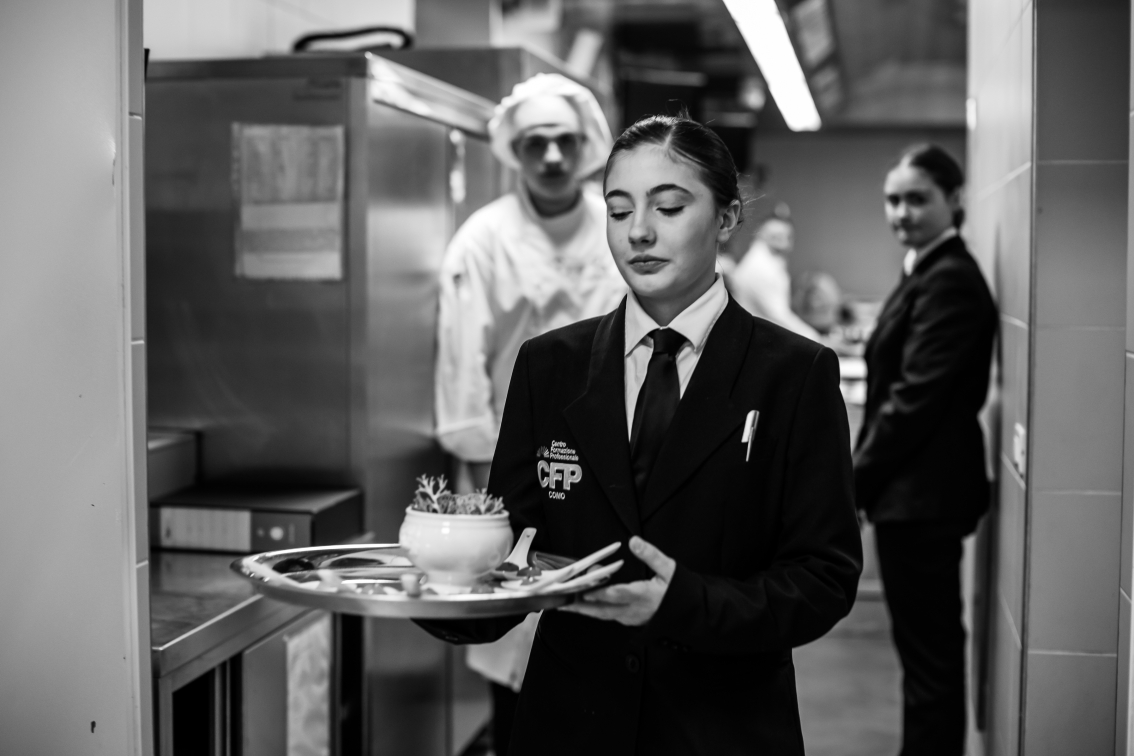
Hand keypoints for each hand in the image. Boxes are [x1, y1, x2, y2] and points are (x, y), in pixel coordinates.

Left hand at [558, 536, 675, 625]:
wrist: (691, 614)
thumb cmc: (681, 592)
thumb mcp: (670, 569)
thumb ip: (651, 555)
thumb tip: (634, 541)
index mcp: (645, 596)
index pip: (619, 594)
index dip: (600, 593)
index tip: (585, 590)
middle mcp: (635, 610)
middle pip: (604, 610)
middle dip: (582, 607)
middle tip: (563, 602)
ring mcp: (632, 618)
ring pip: (604, 616)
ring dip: (585, 611)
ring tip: (566, 605)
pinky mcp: (631, 621)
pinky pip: (609, 617)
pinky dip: (595, 612)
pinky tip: (585, 606)